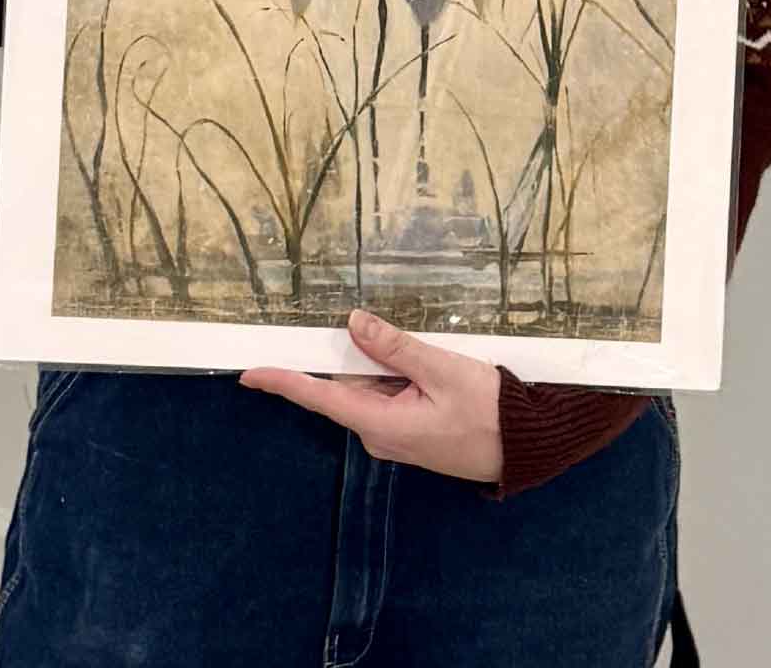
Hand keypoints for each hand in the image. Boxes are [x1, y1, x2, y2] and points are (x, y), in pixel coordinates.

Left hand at [240, 309, 503, 483]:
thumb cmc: (486, 410)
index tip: (249, 374)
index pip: (319, 398)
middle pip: (347, 385)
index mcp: (379, 423)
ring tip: (422, 354)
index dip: (283, 383)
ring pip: (370, 387)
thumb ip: (395, 348)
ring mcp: (393, 434)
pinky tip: (423, 365)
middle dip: (356, 354)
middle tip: (369, 327)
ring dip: (384, 363)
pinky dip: (395, 374)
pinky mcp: (408, 430)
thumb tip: (353, 324)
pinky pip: (388, 395)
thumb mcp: (443, 370)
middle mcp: (378, 433)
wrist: (521, 446)